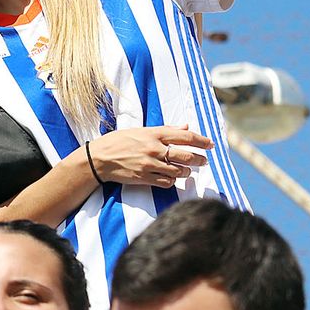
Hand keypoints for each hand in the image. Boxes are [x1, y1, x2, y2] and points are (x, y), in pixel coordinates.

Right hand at [87, 125, 211, 187]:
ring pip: (178, 171)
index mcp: (153, 134)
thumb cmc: (118, 142)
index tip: (211, 144)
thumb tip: (186, 127)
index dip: (201, 141)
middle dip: (199, 159)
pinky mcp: (144, 178)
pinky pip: (166, 182)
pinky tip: (171, 177)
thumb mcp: (140, 130)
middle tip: (203, 161)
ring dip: (186, 172)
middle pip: (186, 156)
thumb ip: (165, 129)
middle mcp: (153, 149)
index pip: (185, 137)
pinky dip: (172, 181)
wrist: (98, 159)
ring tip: (186, 171)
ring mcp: (149, 165)